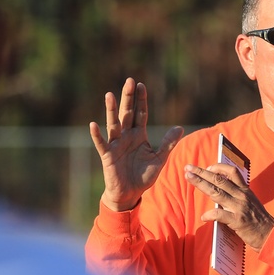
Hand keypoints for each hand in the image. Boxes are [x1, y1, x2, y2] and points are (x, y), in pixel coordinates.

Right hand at [90, 78, 183, 211]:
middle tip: (129, 80)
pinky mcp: (107, 156)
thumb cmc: (143, 176)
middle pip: (127, 113)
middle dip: (128, 97)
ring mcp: (116, 144)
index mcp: (139, 135)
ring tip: (109, 95)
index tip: (141, 84)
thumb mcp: (159, 159)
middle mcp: (126, 136)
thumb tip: (179, 127)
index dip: (141, 99)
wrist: (130, 194)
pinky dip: (97, 135)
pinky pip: (101, 143)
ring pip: (113, 124)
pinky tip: (93, 125)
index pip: (140, 113)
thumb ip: (168, 144)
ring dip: (111, 110)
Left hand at [185, 163, 273, 252]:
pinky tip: (203, 217)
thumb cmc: (258, 220)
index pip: (231, 171)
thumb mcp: (250, 202)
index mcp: (245, 190)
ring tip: (189, 178)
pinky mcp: (237, 220)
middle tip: (188, 168)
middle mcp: (241, 195)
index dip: (218, 167)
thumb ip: (236, 196)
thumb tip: (218, 191)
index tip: (207, 167)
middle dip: (202, 172)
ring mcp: (239, 207)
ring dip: (200, 184)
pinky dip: (210, 215)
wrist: (270, 234)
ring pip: (216, 192)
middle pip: (219, 179)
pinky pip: (220, 215)